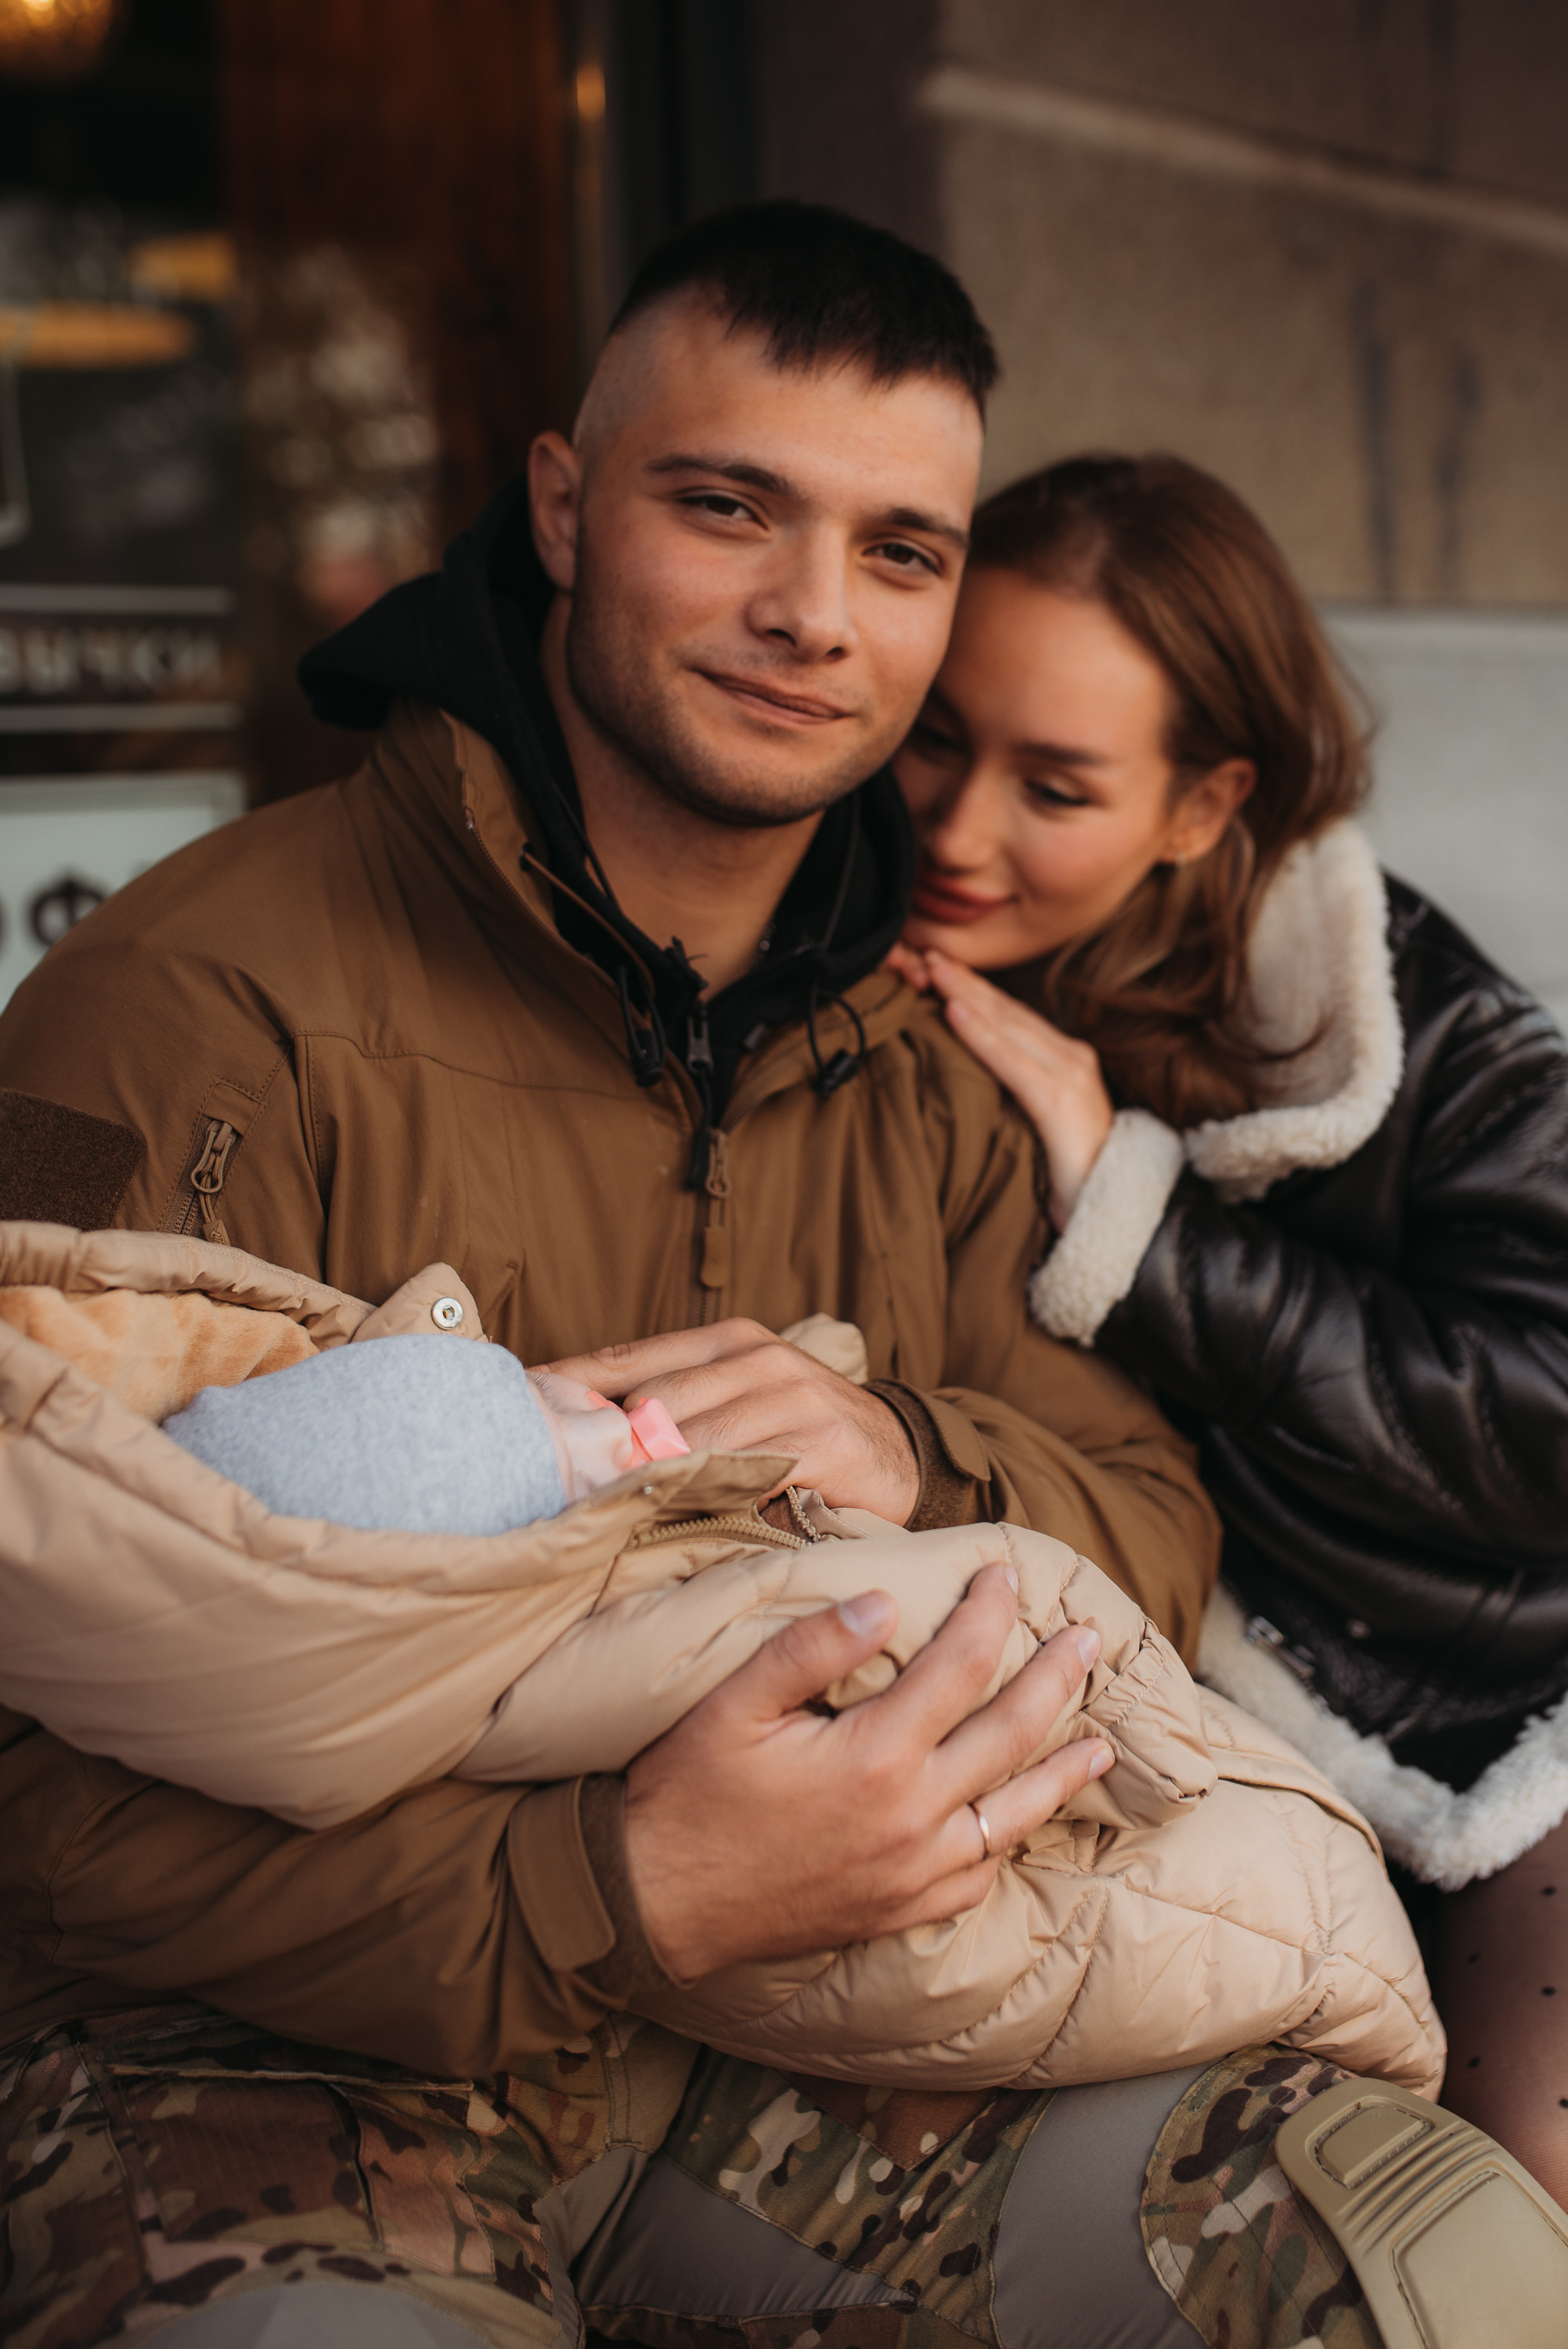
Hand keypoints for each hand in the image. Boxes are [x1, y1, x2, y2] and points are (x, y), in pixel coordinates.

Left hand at [542, 1318, 920, 1520]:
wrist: (902, 1457)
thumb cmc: (801, 1436)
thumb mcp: (738, 1404)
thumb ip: (672, 1411)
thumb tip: (578, 1435)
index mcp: (728, 1340)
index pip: (628, 1358)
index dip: (571, 1385)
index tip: (517, 1408)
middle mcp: (758, 1357)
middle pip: (650, 1401)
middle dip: (608, 1447)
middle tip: (563, 1487)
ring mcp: (792, 1396)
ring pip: (692, 1439)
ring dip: (651, 1478)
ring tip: (611, 1512)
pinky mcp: (822, 1442)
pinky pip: (745, 1473)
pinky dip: (709, 1497)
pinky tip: (684, 1519)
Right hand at [623, 1562, 1111, 1978]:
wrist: (656, 1903)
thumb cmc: (687, 1794)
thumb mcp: (733, 1703)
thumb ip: (811, 1646)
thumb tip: (884, 1600)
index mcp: (875, 1755)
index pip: (961, 1665)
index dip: (990, 1612)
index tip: (1005, 1574)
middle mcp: (913, 1817)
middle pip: (1010, 1733)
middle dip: (1055, 1678)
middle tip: (1088, 1638)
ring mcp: (914, 1873)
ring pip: (1014, 1812)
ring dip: (1062, 1770)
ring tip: (1101, 1742)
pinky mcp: (901, 1911)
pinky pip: (980, 1874)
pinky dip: (1011, 1839)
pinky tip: (1021, 1818)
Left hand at [893, 944, 1113, 1228]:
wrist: (1112, 1214)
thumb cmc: (1067, 1177)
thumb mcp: (1036, 1124)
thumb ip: (1012, 1094)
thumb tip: (965, 1078)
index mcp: (1066, 1060)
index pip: (1013, 1017)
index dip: (975, 990)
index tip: (939, 967)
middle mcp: (1072, 1057)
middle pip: (1008, 1011)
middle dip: (965, 980)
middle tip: (924, 952)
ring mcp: (1070, 1075)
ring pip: (1008, 1025)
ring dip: (965, 993)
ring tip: (932, 969)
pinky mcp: (1061, 1101)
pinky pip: (1011, 1061)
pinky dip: (980, 1035)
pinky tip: (954, 1013)